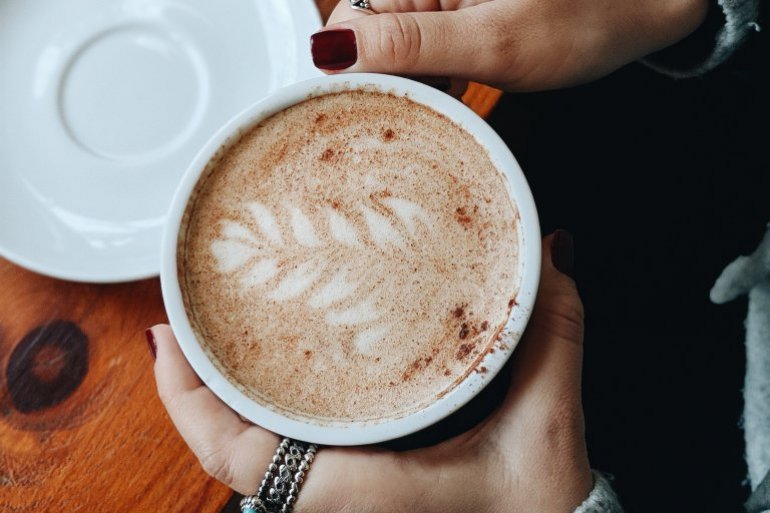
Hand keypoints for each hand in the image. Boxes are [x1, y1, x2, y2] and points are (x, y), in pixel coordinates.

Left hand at [150, 231, 592, 512]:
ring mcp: (337, 493)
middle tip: (178, 323)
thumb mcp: (545, 412)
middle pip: (225, 448)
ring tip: (207, 339)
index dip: (187, 400)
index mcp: (353, 486)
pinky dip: (255, 415)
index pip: (239, 457)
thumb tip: (551, 249)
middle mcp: (331, 494)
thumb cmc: (535, 499)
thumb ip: (552, 329)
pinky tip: (264, 374)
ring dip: (219, 400)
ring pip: (249, 454)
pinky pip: (281, 453)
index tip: (164, 338)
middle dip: (191, 387)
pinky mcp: (353, 483)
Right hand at [312, 0, 708, 90]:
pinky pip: (420, 51)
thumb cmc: (585, 18)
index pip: (348, 22)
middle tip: (415, 117)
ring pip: (392, 49)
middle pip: (366, 37)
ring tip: (438, 108)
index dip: (351, 72)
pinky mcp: (456, 15)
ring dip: (406, 86)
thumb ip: (410, 44)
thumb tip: (331, 48)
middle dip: (382, 83)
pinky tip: (446, 98)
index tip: (371, 114)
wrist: (641, 10)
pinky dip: (428, 81)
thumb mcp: (494, 41)